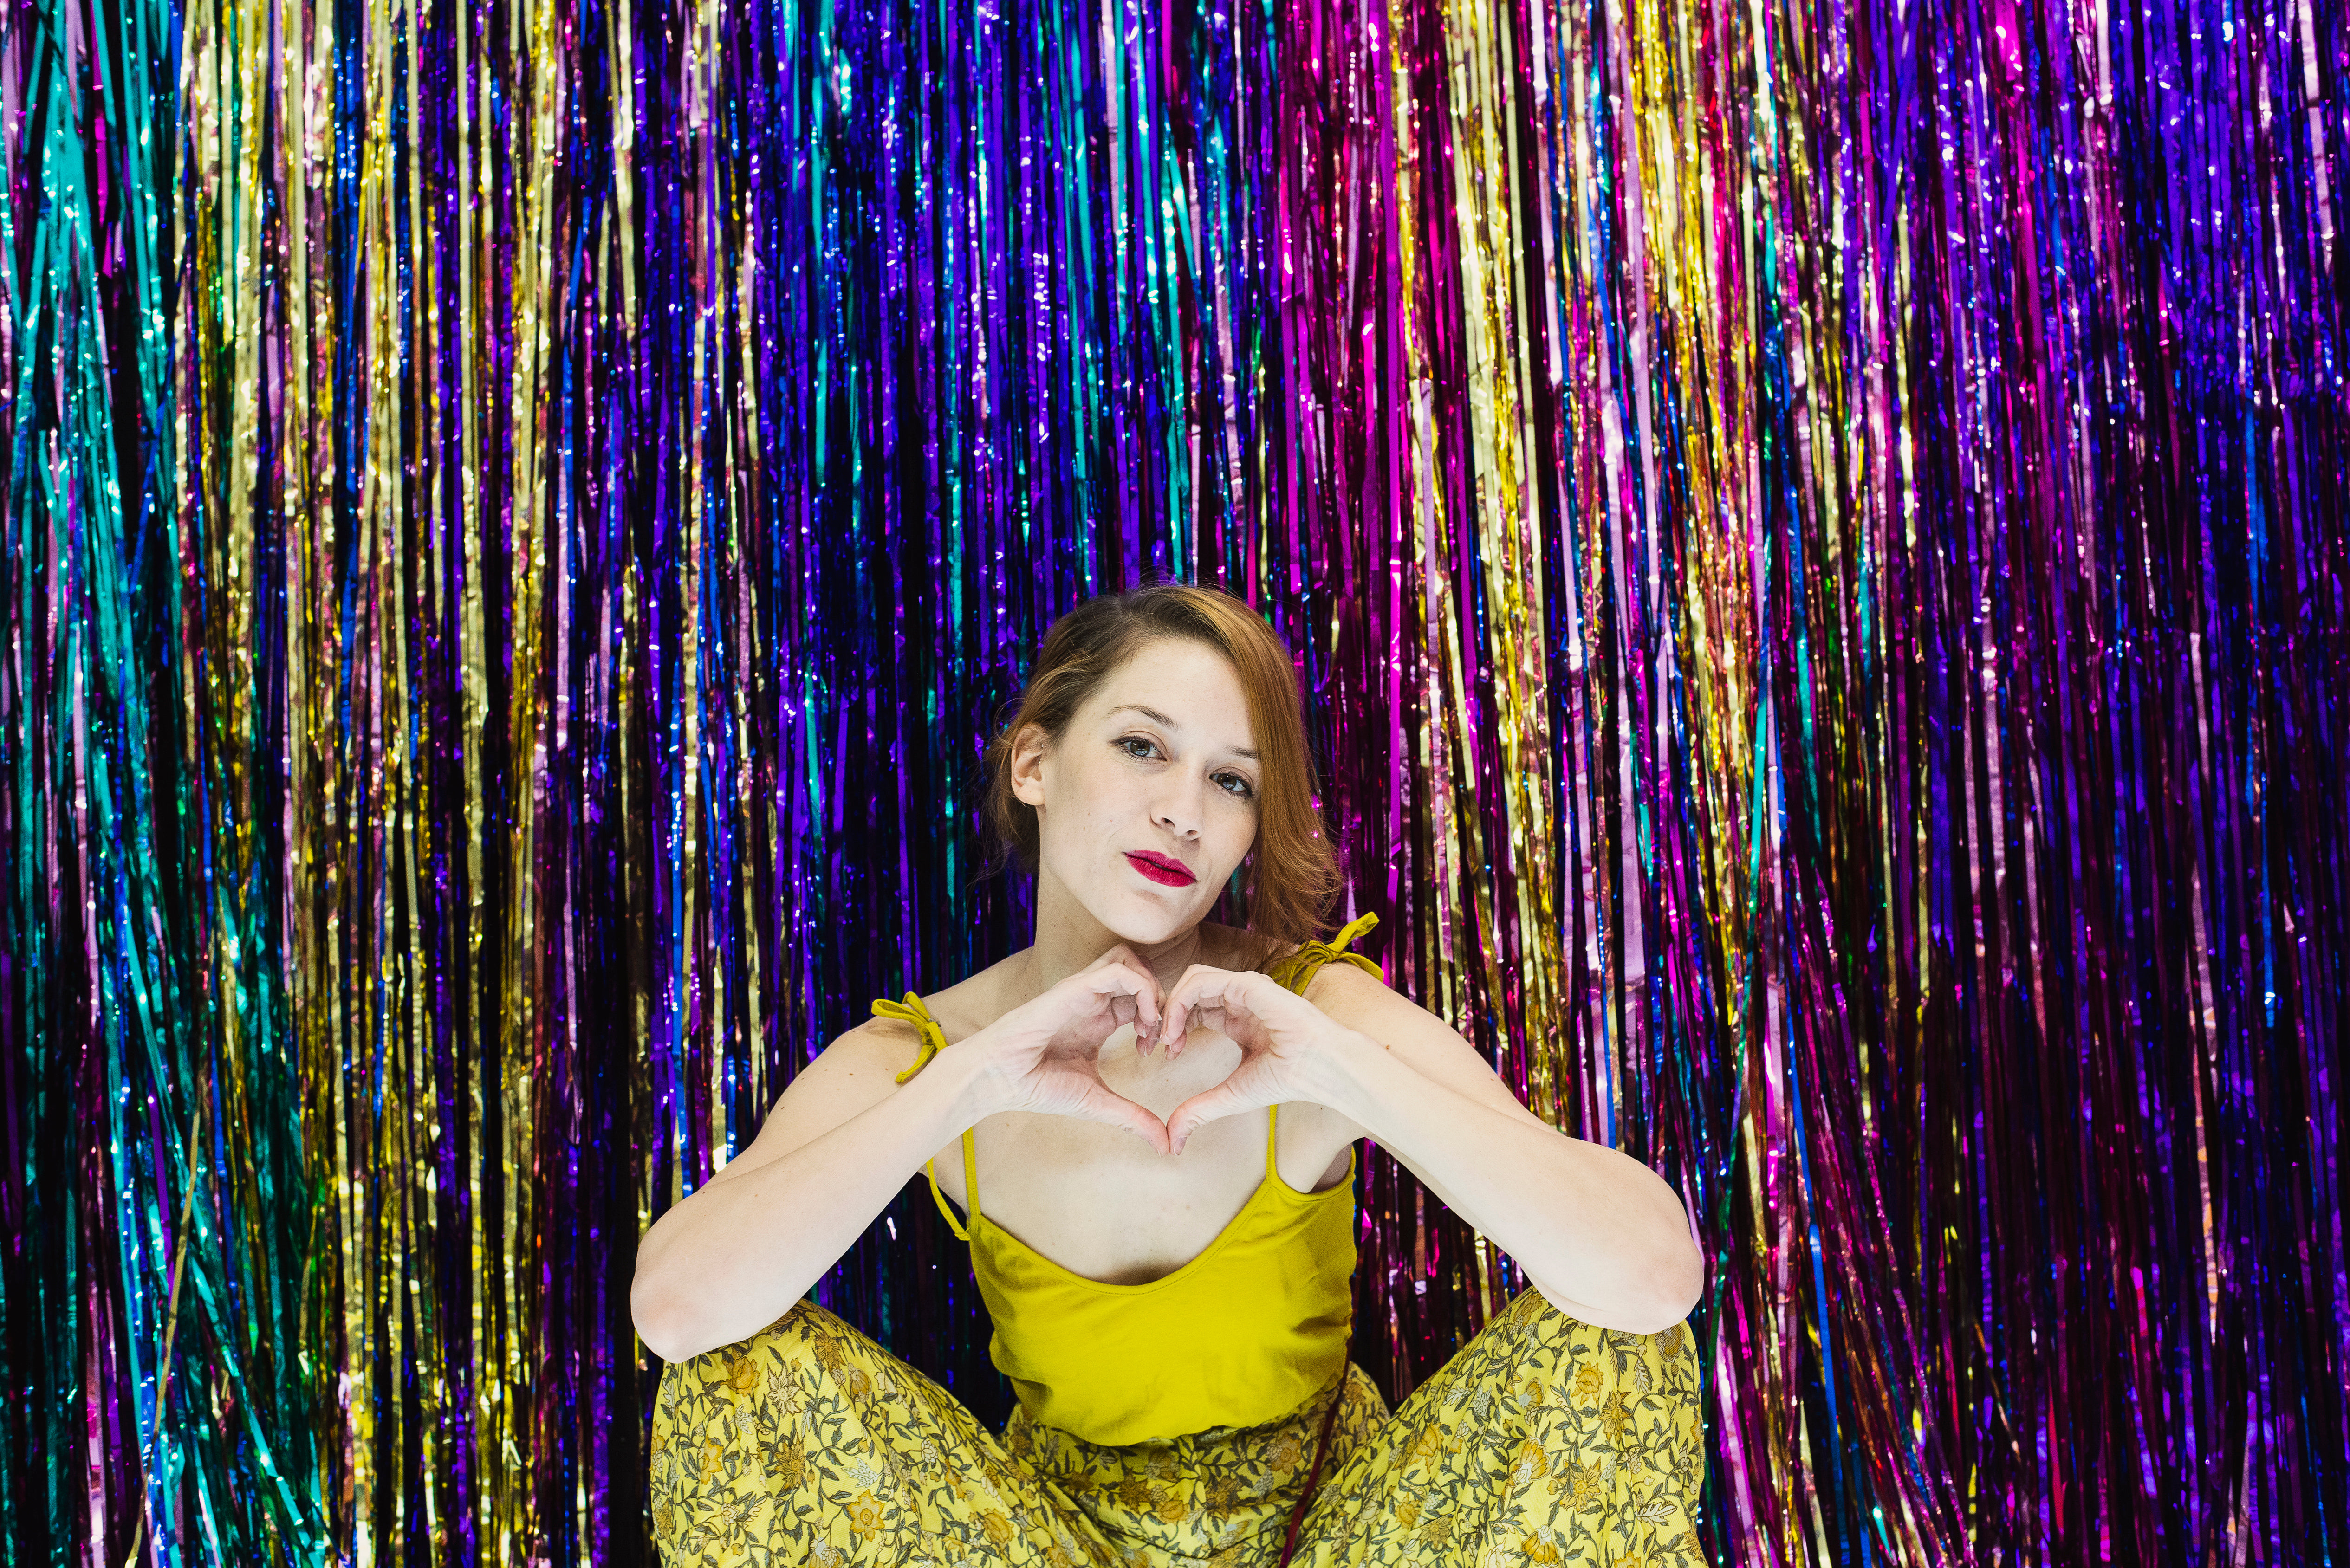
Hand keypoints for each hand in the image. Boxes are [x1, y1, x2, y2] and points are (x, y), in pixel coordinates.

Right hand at [965, 948, 1170, 1151]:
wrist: (999, 1080)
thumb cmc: (1039, 1087)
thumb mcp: (1098, 1102)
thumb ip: (1134, 1118)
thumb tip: (1167, 1147)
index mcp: (1100, 1019)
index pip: (1142, 998)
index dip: (1162, 1020)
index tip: (1162, 1051)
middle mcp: (1094, 1000)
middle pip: (1141, 971)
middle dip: (1163, 1000)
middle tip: (1162, 1036)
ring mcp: (1084, 991)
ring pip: (1130, 961)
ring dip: (1152, 989)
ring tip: (1150, 1025)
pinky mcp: (1074, 988)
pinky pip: (1117, 970)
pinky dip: (1141, 989)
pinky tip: (1140, 1023)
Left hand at [1150, 967, 1363, 1153]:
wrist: (1319, 1069)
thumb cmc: (1287, 1079)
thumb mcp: (1230, 1096)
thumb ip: (1199, 1111)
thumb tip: (1173, 1142)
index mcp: (1237, 1017)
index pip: (1194, 1007)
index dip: (1172, 1027)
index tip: (1163, 1055)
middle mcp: (1238, 998)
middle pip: (1188, 990)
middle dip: (1165, 1014)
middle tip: (1153, 1044)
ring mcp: (1243, 988)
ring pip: (1191, 979)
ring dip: (1170, 1006)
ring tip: (1164, 1039)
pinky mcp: (1247, 985)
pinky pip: (1201, 981)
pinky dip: (1180, 1002)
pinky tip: (1176, 1032)